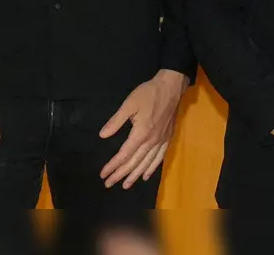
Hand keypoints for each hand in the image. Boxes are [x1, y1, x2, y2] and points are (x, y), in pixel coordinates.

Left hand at [99, 69, 189, 188]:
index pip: (124, 155)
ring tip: (125, 185)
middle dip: (120, 175)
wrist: (170, 87)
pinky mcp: (167, 138)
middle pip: (134, 163)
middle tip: (109, 184)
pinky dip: (152, 168)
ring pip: (146, 163)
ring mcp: (160, 141)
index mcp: (140, 134)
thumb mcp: (129, 104)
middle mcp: (151, 141)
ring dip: (135, 175)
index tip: (103, 174)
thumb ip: (116, 121)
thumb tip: (102, 135)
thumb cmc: (148, 94)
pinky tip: (146, 175)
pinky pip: (159, 158)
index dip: (113, 166)